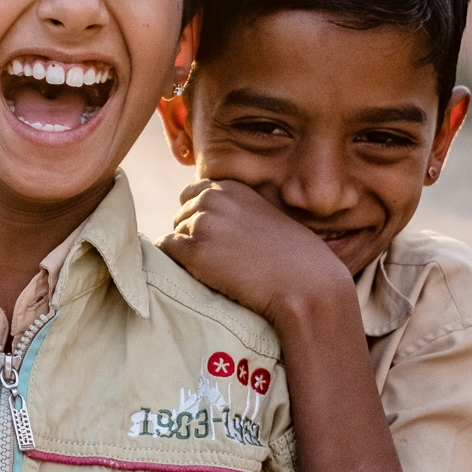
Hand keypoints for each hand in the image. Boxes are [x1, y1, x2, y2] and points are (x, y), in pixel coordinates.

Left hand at [157, 180, 354, 323]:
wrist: (305, 283)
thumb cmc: (295, 259)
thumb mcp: (267, 218)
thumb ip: (238, 213)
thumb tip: (211, 226)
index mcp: (232, 187)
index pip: (195, 193)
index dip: (201, 217)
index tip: (215, 238)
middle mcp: (213, 198)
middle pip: (181, 214)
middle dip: (192, 234)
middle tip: (217, 259)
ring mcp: (202, 222)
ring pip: (175, 234)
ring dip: (186, 253)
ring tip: (216, 270)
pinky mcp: (193, 250)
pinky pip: (165, 252)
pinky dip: (175, 264)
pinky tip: (200, 276)